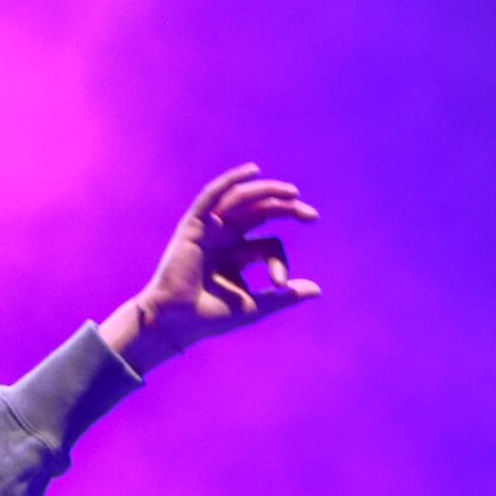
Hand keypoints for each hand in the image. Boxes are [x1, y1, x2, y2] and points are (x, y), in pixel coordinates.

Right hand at [99, 164, 320, 371]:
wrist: (177, 322)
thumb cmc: (211, 317)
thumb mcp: (255, 306)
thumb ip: (283, 297)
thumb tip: (318, 290)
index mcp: (239, 253)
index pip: (269, 244)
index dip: (280, 262)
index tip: (280, 284)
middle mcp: (226, 236)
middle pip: (260, 212)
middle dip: (286, 209)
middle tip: (311, 215)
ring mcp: (210, 229)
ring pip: (242, 201)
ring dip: (267, 192)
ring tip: (292, 194)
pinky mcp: (194, 225)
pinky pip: (212, 196)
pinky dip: (230, 182)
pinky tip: (253, 173)